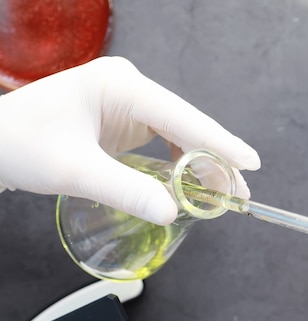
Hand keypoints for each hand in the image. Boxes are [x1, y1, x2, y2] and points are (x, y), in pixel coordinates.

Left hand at [0, 56, 259, 224]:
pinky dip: (181, 165)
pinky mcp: (125, 122)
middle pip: (187, 126)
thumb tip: (173, 213)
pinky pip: (164, 143)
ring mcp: (129, 105)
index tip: (250, 162)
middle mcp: (130, 90)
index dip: (218, 142)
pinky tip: (194, 185)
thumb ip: (126, 191)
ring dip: (201, 165)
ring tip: (224, 195)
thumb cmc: (21, 145)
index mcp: (120, 86)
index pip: (182, 115)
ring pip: (180, 135)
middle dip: (214, 160)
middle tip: (240, 193)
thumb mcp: (74, 170)